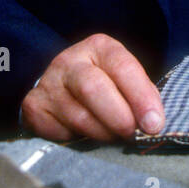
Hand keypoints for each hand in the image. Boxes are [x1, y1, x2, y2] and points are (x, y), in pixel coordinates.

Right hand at [21, 33, 164, 141]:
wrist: (59, 87)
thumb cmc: (103, 84)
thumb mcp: (124, 79)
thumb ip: (141, 95)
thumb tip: (154, 124)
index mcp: (99, 47)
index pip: (123, 67)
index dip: (141, 97)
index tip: (154, 123)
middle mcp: (70, 60)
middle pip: (94, 89)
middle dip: (119, 117)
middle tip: (132, 134)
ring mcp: (49, 83)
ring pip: (78, 117)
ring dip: (102, 133)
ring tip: (113, 136)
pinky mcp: (34, 106)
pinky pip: (59, 131)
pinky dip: (78, 140)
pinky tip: (85, 135)